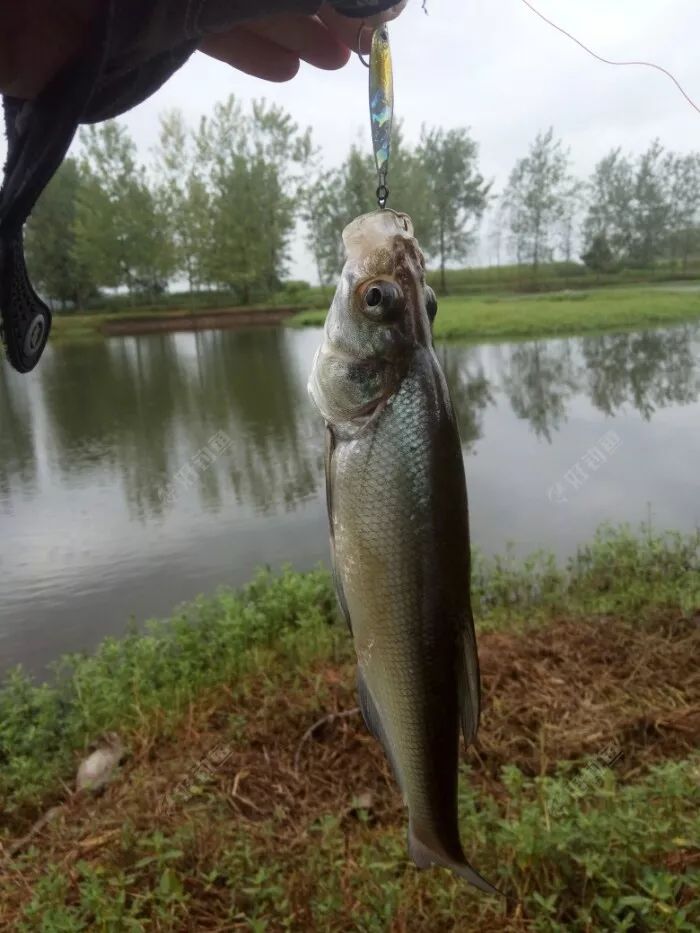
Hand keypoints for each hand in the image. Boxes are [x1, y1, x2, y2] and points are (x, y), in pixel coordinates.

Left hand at [0, 2, 407, 97]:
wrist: (10, 8)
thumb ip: (252, 0)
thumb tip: (351, 0)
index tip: (369, 3)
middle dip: (312, 0)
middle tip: (364, 37)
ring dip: (290, 26)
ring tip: (340, 59)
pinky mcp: (131, 17)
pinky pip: (197, 27)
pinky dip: (243, 46)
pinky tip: (286, 69)